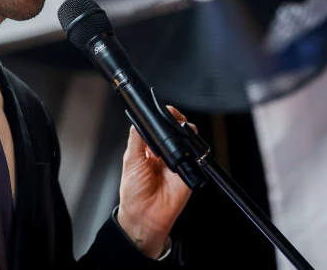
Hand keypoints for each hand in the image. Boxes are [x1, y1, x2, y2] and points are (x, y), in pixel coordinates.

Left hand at [116, 106, 194, 258]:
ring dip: (185, 132)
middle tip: (173, 121)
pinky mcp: (189, 170)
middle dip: (175, 121)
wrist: (146, 216)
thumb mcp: (131, 160)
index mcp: (148, 149)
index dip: (160, 118)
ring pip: (186, 138)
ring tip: (179, 134)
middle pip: (174, 129)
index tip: (162, 112)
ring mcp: (177, 160)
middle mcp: (164, 153)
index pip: (157, 126)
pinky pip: (195, 155)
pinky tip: (185, 148)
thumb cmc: (134, 192)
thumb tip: (140, 119)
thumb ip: (137, 138)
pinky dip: (193, 148)